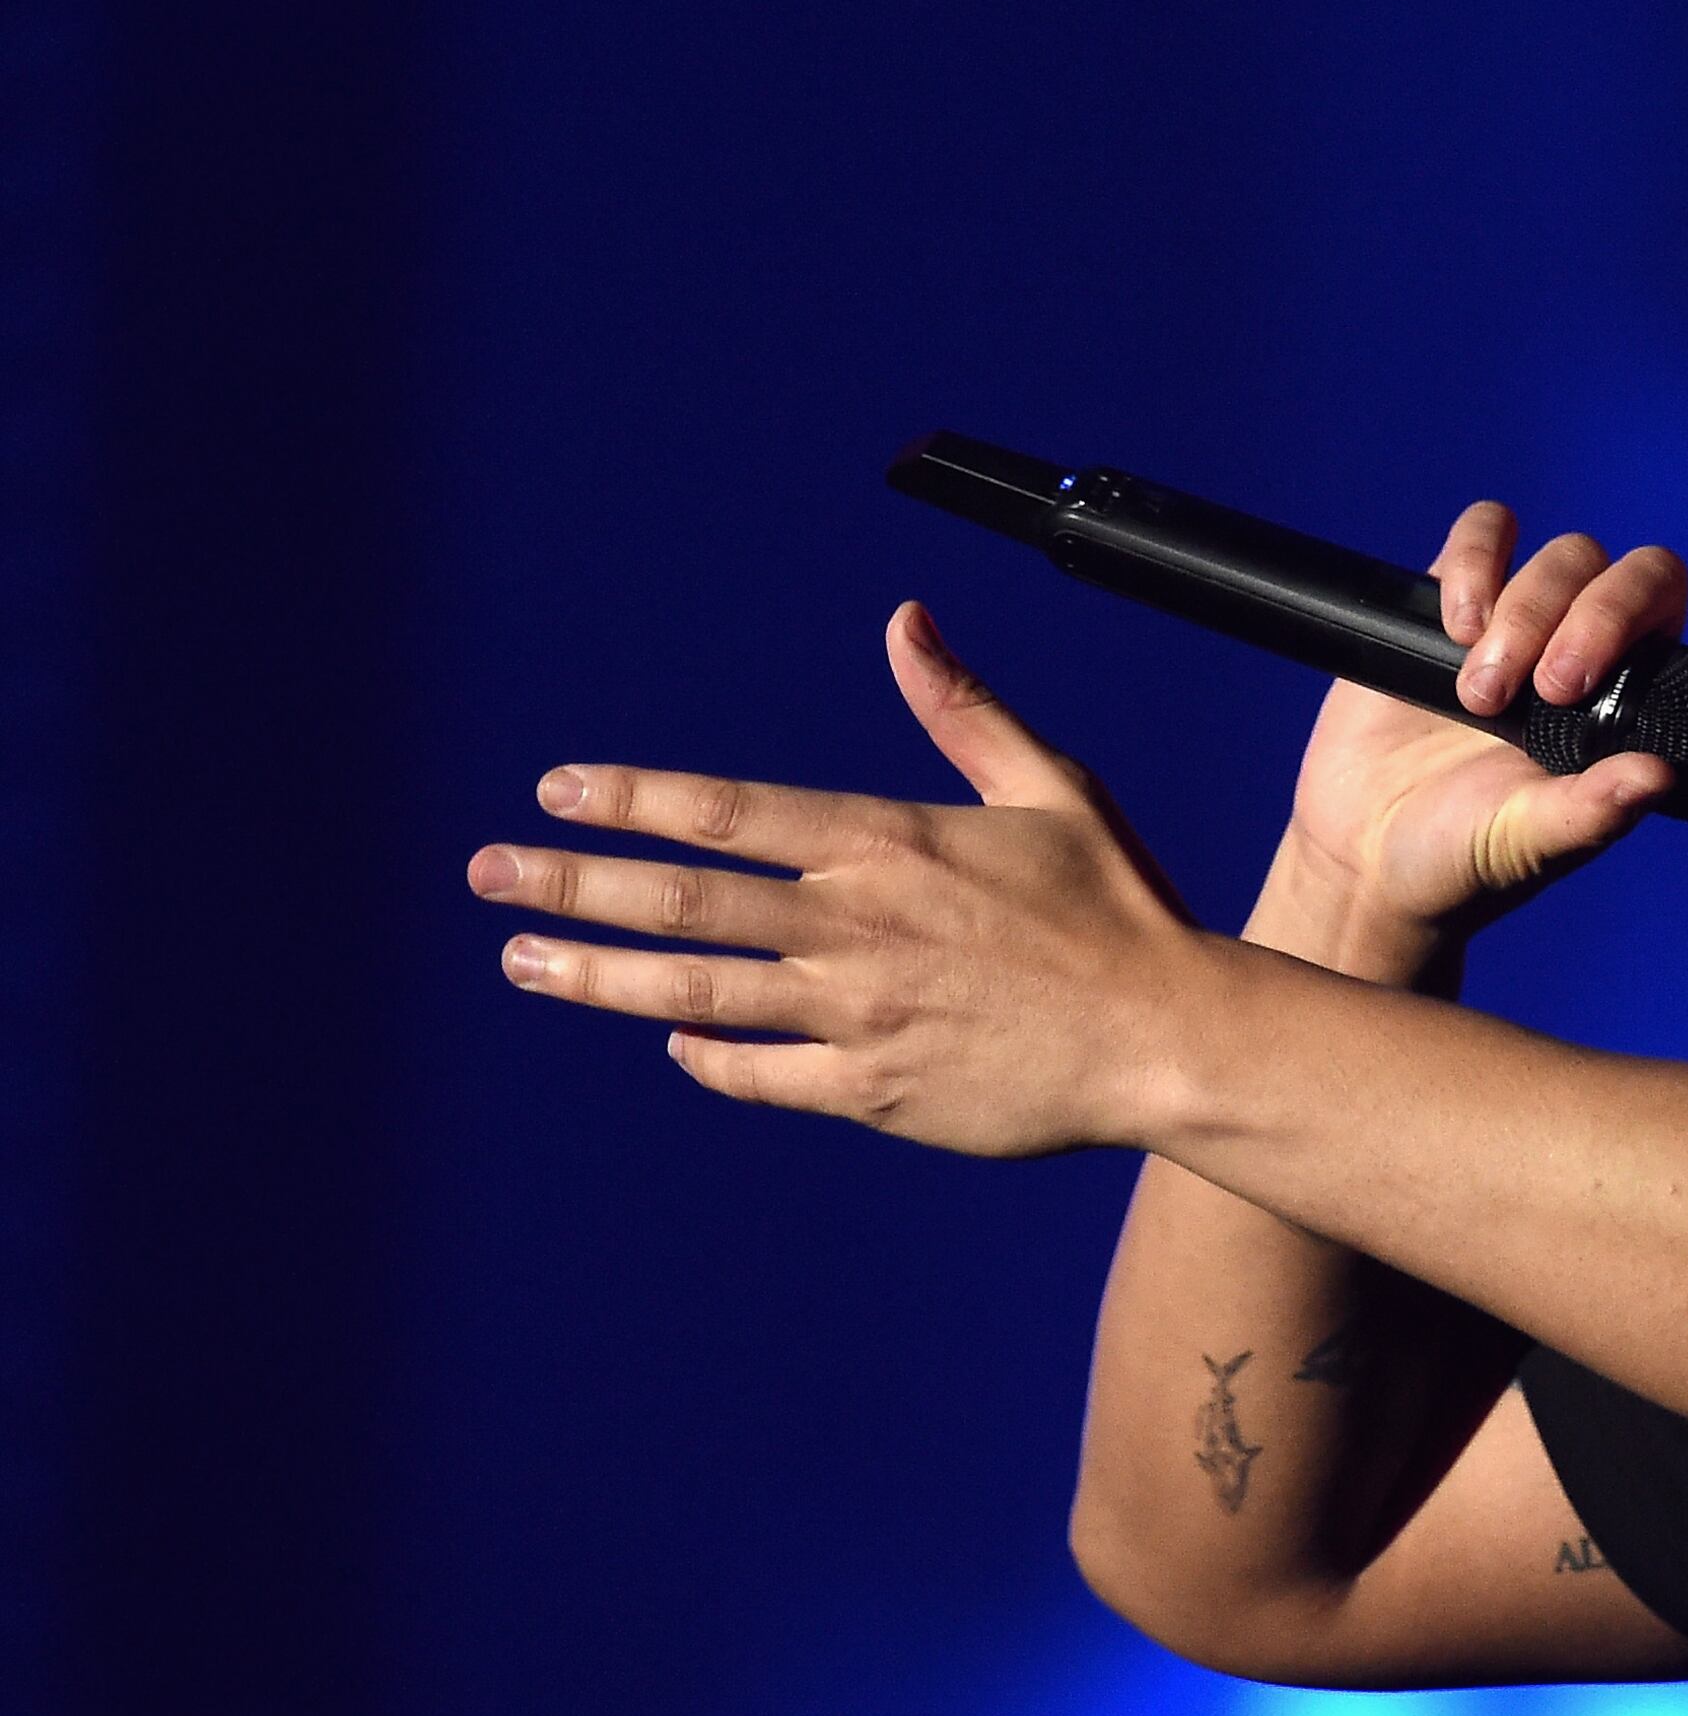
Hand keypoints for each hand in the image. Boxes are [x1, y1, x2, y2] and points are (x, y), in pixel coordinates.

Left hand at [468, 602, 1231, 1156]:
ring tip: (523, 958)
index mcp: (890, 843)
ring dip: (596, 974)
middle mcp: (855, 928)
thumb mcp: (1049, 787)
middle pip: (682, 902)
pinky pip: (759, 1075)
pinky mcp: (873, 1094)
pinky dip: (705, 1056)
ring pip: (693, 992)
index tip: (558, 792)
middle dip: (570, 884)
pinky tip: (669, 1039)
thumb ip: (962, 709)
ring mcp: (855, 1017)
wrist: (1170, 1039)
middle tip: (489, 875)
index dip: (632, 800)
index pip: (727, 813)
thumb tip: (903, 621)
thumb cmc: (1117, 907)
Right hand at [1258, 504, 1687, 962]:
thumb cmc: (1466, 858)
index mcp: (1644, 716)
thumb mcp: (1531, 845)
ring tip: (1479, 694)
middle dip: (1604, 618)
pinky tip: (1455, 626)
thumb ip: (1591, 813)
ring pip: (1571, 554)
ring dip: (1529, 611)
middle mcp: (1601, 657)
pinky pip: (1488, 530)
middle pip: (1643, 578)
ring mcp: (1531, 619)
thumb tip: (1657, 778)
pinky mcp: (1459, 594)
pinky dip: (1478, 560)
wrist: (1366, 850)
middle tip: (1552, 689)